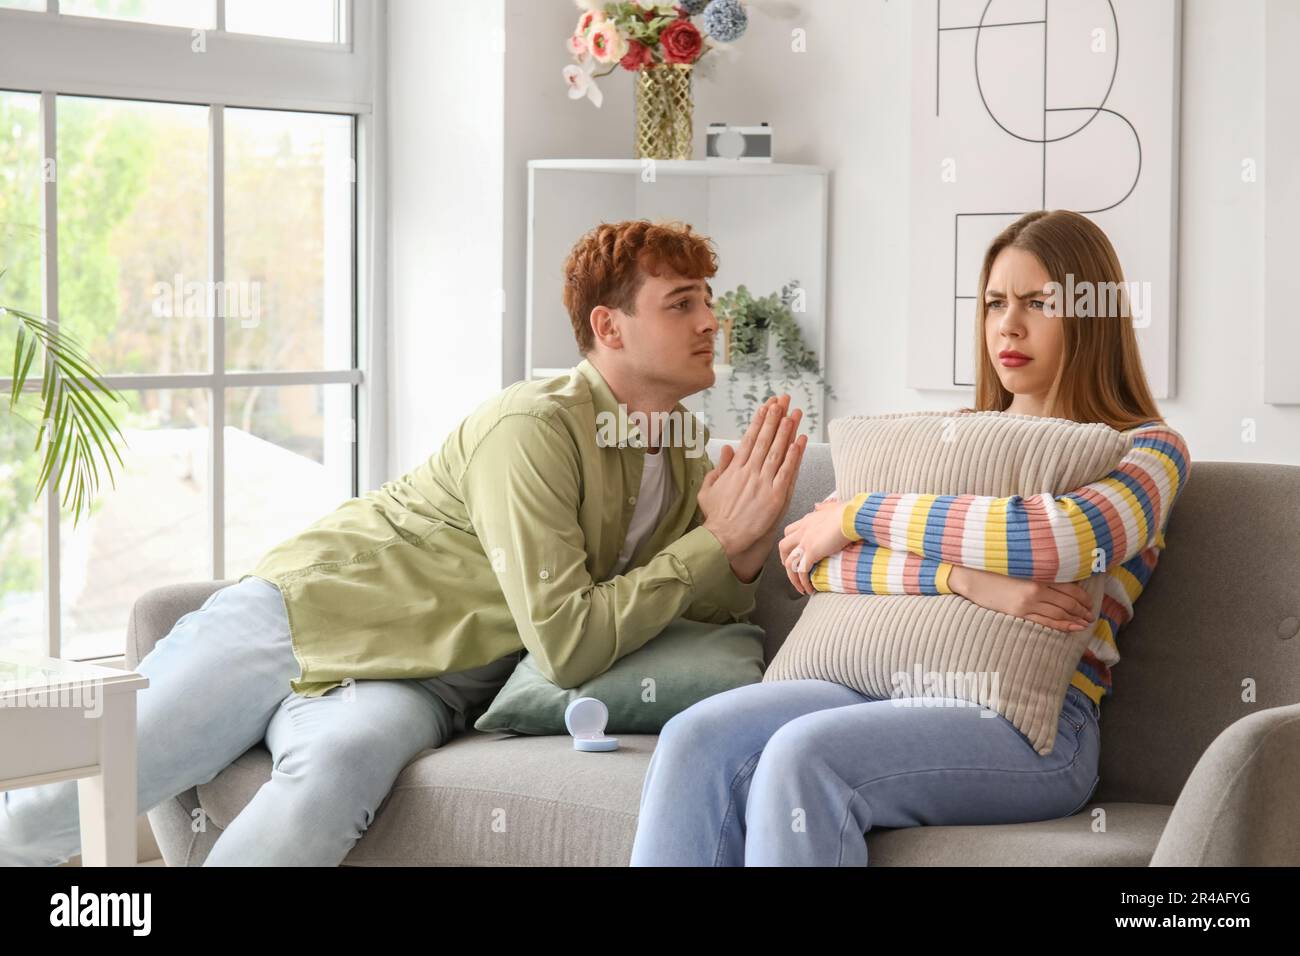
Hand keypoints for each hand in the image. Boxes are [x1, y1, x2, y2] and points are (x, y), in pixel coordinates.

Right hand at [699, 395, 807, 578]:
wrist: (723, 538)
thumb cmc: (716, 516)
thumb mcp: (709, 488)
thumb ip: (719, 467)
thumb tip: (728, 447)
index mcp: (735, 468)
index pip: (750, 438)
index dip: (759, 420)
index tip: (767, 406)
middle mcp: (749, 472)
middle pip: (765, 439)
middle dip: (775, 417)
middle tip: (783, 400)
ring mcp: (763, 483)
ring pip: (777, 452)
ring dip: (786, 431)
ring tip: (793, 413)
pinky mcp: (774, 497)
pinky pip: (786, 472)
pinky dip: (793, 457)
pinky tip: (798, 442)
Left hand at [778, 495, 851, 594]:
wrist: (852, 516)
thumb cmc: (849, 512)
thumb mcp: (833, 506)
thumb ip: (824, 507)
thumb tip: (818, 505)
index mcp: (807, 520)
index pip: (790, 531)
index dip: (789, 543)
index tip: (795, 553)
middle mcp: (803, 531)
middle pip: (783, 546)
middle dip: (785, 560)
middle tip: (792, 571)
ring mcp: (805, 542)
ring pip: (789, 562)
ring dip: (792, 577)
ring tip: (800, 587)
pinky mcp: (812, 552)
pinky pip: (802, 571)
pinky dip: (803, 582)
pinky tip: (809, 589)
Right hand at [948, 565, 1095, 631]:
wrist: (971, 577)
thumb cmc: (994, 568)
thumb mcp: (1021, 566)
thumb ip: (1040, 572)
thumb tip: (1062, 579)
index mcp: (1038, 575)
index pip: (1069, 589)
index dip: (1083, 597)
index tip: (1090, 602)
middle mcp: (1036, 590)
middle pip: (1067, 603)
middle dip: (1082, 610)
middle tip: (1091, 615)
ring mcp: (1027, 603)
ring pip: (1059, 614)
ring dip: (1075, 619)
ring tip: (1085, 623)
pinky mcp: (1018, 613)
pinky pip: (1045, 622)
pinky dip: (1061, 626)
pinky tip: (1071, 627)